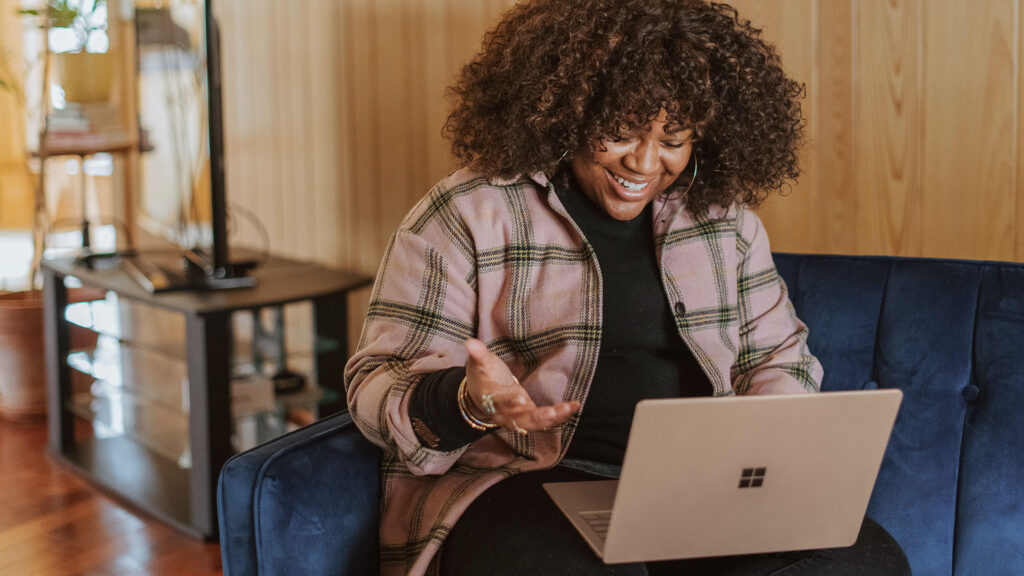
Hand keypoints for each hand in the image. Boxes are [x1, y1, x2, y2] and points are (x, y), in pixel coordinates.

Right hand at [463, 338, 580, 433]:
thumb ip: (478, 354)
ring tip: (568, 408)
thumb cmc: (483, 378)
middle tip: (551, 413)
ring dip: (553, 418)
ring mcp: (519, 417)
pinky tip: (574, 406)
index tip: (519, 399)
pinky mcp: (530, 416)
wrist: (482, 397)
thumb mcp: (479, 364)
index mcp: (492, 400)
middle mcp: (505, 414)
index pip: (500, 403)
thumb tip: (470, 342)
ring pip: (535, 423)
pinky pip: (545, 420)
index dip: (509, 403)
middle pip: (520, 420)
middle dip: (537, 417)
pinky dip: (560, 415)